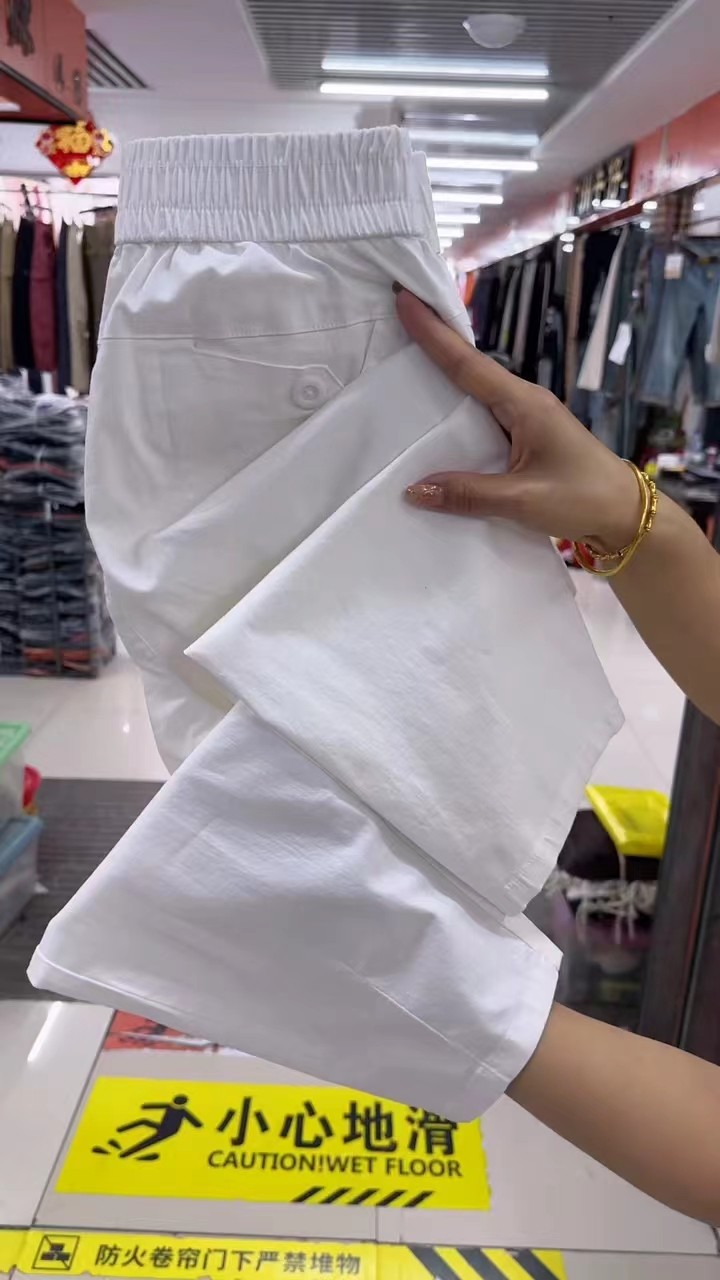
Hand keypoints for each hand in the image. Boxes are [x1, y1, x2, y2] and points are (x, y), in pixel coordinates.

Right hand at [396, 287, 640, 552]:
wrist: (624, 514)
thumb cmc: (582, 499)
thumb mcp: (523, 500)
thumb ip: (468, 494)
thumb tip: (414, 489)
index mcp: (525, 404)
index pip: (468, 364)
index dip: (433, 333)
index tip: (405, 299)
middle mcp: (524, 402)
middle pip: (469, 367)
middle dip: (434, 341)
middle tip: (398, 313)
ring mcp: (527, 418)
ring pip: (475, 391)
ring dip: (443, 374)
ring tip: (404, 358)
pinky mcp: (526, 436)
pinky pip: (483, 414)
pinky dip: (457, 408)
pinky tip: (437, 416)